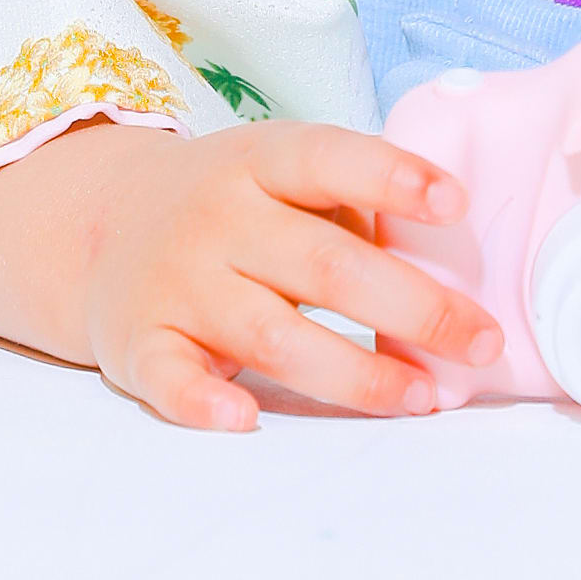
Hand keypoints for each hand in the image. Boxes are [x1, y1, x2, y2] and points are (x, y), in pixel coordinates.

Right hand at [69, 115, 503, 432]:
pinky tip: (245, 418)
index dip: (391, 179)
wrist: (99, 226)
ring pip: (270, 332)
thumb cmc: (230, 207)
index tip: (455, 205)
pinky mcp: (142, 344)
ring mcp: (177, 283)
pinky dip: (204, 402)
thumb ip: (349, 209)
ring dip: (354, 372)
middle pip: (323, 264)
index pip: (328, 160)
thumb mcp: (279, 176)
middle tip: (481, 341)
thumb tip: (447, 264)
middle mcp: (217, 218)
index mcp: (259, 162)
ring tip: (421, 395)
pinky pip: (172, 379)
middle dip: (413, 307)